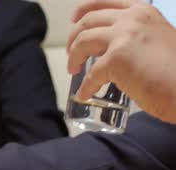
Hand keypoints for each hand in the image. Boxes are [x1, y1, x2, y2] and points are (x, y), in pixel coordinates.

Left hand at [67, 0, 175, 123]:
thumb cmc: (175, 72)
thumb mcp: (158, 39)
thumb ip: (138, 36)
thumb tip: (114, 49)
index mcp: (143, 11)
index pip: (105, 2)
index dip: (83, 10)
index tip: (74, 20)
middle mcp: (132, 19)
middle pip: (88, 21)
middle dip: (73, 37)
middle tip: (71, 52)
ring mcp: (124, 37)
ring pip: (82, 42)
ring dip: (73, 57)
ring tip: (73, 70)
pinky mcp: (116, 59)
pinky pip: (91, 75)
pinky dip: (85, 87)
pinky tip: (85, 94)